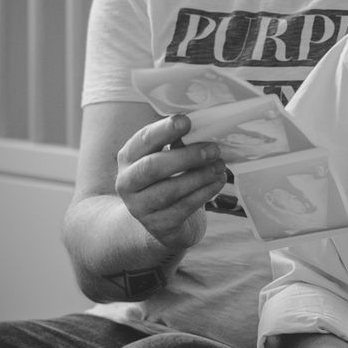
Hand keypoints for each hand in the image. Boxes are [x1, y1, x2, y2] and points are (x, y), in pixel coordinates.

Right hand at [115, 113, 228, 252]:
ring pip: (170, 190)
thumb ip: (178, 144)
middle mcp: (127, 182)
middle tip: (213, 149)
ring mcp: (140, 207)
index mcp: (129, 157)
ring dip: (199, 176)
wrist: (162, 222)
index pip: (143, 140)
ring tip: (220, 166)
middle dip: (186, 157)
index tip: (186, 122)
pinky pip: (183, 208)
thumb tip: (202, 129)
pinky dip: (204, 193)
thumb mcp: (167, 159)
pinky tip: (218, 182)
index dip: (164, 130)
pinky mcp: (158, 225)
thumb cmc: (168, 180)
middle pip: (152, 167)